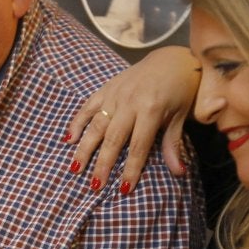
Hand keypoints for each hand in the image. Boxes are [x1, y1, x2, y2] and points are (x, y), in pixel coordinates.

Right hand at [66, 46, 200, 193]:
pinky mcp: (107, 88)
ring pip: (96, 124)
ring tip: (75, 168)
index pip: (138, 145)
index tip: (124, 189)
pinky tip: (68, 140)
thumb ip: (173, 144)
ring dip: (85, 148)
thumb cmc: (180, 91)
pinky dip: (77, 122)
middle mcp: (130, 101)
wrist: (172, 59)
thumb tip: (179, 173)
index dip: (130, 168)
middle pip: (113, 138)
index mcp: (152, 109)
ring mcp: (115, 94)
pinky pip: (88, 106)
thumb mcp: (180, 117)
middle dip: (103, 163)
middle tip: (95, 185)